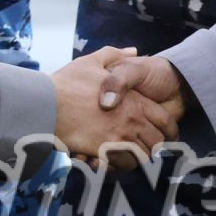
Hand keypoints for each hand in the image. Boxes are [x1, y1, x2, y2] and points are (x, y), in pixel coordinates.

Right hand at [52, 47, 177, 167]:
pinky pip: (122, 165)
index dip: (169, 129)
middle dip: (153, 147)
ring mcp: (118, 138)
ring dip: (138, 158)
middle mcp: (131, 121)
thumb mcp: (92, 61)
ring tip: (131, 155)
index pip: (164, 121)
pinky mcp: (104, 152)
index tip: (167, 134)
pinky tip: (114, 161)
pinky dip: (121, 165)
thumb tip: (133, 50)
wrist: (46, 103)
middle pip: (156, 143)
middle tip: (147, 147)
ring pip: (141, 156)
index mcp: (133, 101)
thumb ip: (115, 55)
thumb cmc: (69, 82)